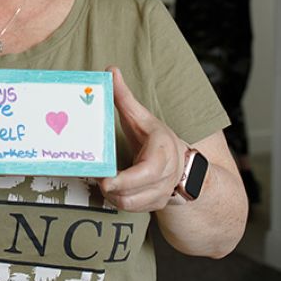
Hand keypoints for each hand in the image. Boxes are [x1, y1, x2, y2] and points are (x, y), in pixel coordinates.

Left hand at [98, 66, 186, 211]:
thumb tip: (110, 70)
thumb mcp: (141, 116)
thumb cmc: (155, 137)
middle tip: (99, 179)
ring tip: (104, 182)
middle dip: (114, 189)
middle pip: (137, 192)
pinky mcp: (156, 205)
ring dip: (114, 197)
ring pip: (132, 204)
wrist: (182, 163)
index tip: (106, 181)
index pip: (149, 171)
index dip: (127, 179)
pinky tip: (112, 189)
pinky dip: (120, 202)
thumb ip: (125, 96)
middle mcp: (166, 174)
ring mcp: (162, 192)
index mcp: (163, 150)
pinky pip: (134, 209)